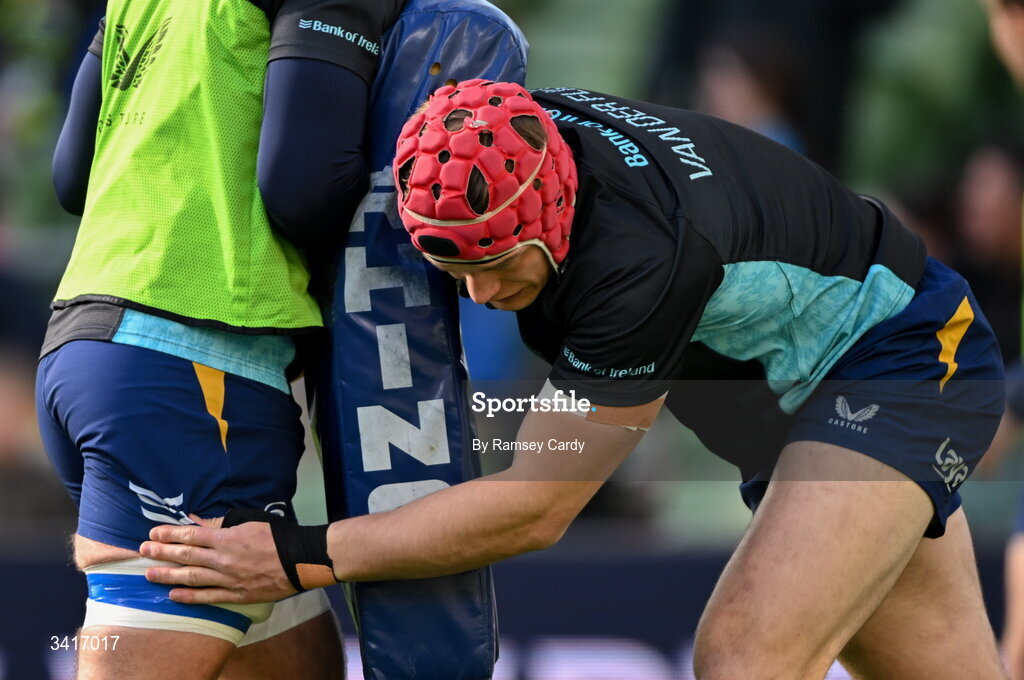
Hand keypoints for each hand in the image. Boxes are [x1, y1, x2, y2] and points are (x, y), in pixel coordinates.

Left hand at [140, 515, 297, 604]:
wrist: (300, 560)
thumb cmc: (277, 536)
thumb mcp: (250, 522)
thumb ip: (221, 524)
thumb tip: (197, 522)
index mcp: (227, 538)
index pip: (191, 535)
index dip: (170, 534)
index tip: (153, 533)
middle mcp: (223, 560)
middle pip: (186, 555)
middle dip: (162, 552)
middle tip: (143, 551)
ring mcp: (228, 579)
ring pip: (192, 577)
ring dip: (169, 575)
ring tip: (150, 574)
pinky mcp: (236, 595)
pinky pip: (208, 597)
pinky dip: (190, 597)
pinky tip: (174, 595)